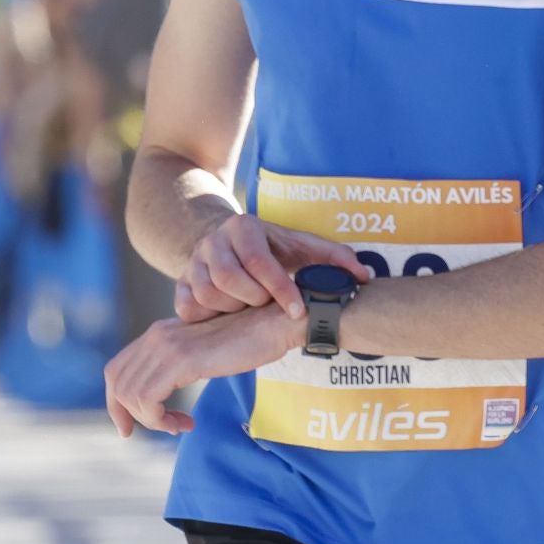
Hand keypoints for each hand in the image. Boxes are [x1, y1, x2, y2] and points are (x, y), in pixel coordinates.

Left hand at [105, 303, 301, 437]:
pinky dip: (161, 420)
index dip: (115, 400)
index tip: (129, 426)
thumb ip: (179, 363)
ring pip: (132, 395)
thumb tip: (162, 390)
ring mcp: (167, 346)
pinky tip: (186, 423)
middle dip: (127, 415)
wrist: (273, 323)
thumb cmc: (247, 340)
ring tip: (179, 425)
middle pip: (118, 382)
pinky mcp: (182, 360)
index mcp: (158, 332)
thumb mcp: (202, 351)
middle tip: (154, 430)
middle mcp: (156, 335)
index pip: (116, 368)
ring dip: (153, 421)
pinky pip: (150, 401)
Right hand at [176, 213, 371, 323]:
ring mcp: (193, 260)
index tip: (297, 311)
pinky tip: (225, 315)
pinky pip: (187, 307)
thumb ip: (334, 259)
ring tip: (247, 308)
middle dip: (253, 300)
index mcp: (245, 227)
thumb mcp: (301, 248)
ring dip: (232, 309)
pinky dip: (206, 316)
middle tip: (266, 305)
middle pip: (229, 280)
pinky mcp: (179, 280)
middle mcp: (215, 240)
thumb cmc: (272, 249)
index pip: (262, 264)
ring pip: (207, 294)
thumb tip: (364, 276)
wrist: (225, 241)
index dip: (281, 291)